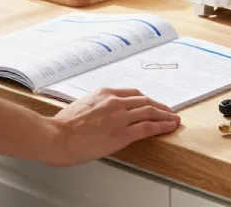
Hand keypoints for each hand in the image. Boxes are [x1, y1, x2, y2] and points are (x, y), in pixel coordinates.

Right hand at [46, 87, 180, 166]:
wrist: (56, 137)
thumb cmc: (62, 126)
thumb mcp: (81, 107)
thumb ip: (96, 107)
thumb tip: (101, 115)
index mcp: (104, 93)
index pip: (132, 93)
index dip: (146, 99)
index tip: (151, 103)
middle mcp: (114, 101)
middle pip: (144, 100)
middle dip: (159, 106)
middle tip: (169, 110)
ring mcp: (120, 116)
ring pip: (150, 111)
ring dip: (165, 115)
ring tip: (174, 119)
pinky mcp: (122, 133)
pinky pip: (148, 127)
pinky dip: (162, 126)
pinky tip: (169, 127)